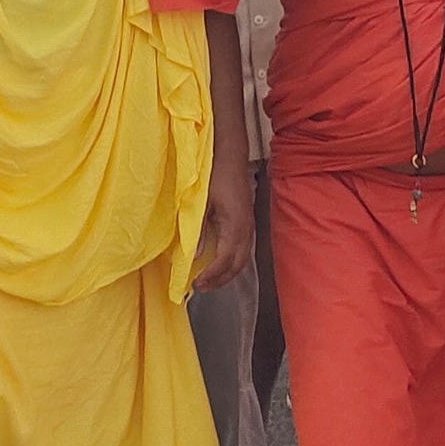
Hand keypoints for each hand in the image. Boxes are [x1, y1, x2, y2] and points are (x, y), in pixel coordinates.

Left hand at [192, 151, 254, 291]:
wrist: (230, 157)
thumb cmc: (215, 176)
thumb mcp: (202, 203)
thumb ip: (199, 231)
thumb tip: (195, 256)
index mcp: (235, 226)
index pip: (226, 260)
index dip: (212, 275)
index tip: (196, 284)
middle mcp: (246, 230)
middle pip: (237, 265)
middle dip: (220, 280)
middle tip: (201, 288)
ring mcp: (249, 226)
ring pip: (242, 259)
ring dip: (227, 273)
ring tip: (208, 280)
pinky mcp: (247, 222)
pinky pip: (243, 250)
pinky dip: (232, 262)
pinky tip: (219, 263)